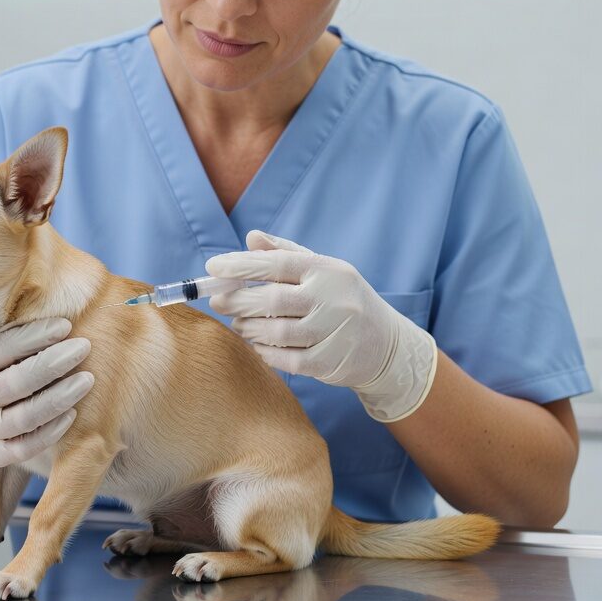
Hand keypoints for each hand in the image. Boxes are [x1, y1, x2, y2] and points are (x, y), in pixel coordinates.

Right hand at [0, 318, 92, 482]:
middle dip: (53, 364)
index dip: (33, 336)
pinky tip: (71, 414)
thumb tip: (39, 299)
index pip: (0, 348)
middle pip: (14, 383)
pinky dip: (49, 432)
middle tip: (83, 347)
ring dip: (59, 399)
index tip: (65, 325)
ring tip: (86, 380)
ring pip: (23, 419)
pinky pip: (23, 448)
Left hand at [206, 230, 436, 422]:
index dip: (241, 266)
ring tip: (239, 323)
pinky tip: (258, 344)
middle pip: (272, 300)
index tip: (213, 267)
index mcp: (328, 271)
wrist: (388, 345)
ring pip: (276, 332)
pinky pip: (286, 360)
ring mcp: (334, 333)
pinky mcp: (330, 363)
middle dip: (238, 300)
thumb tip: (251, 237)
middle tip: (219, 301)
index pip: (278, 264)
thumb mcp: (323, 270)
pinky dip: (265, 352)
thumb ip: (285, 253)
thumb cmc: (342, 300)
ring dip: (248, 328)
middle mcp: (333, 299)